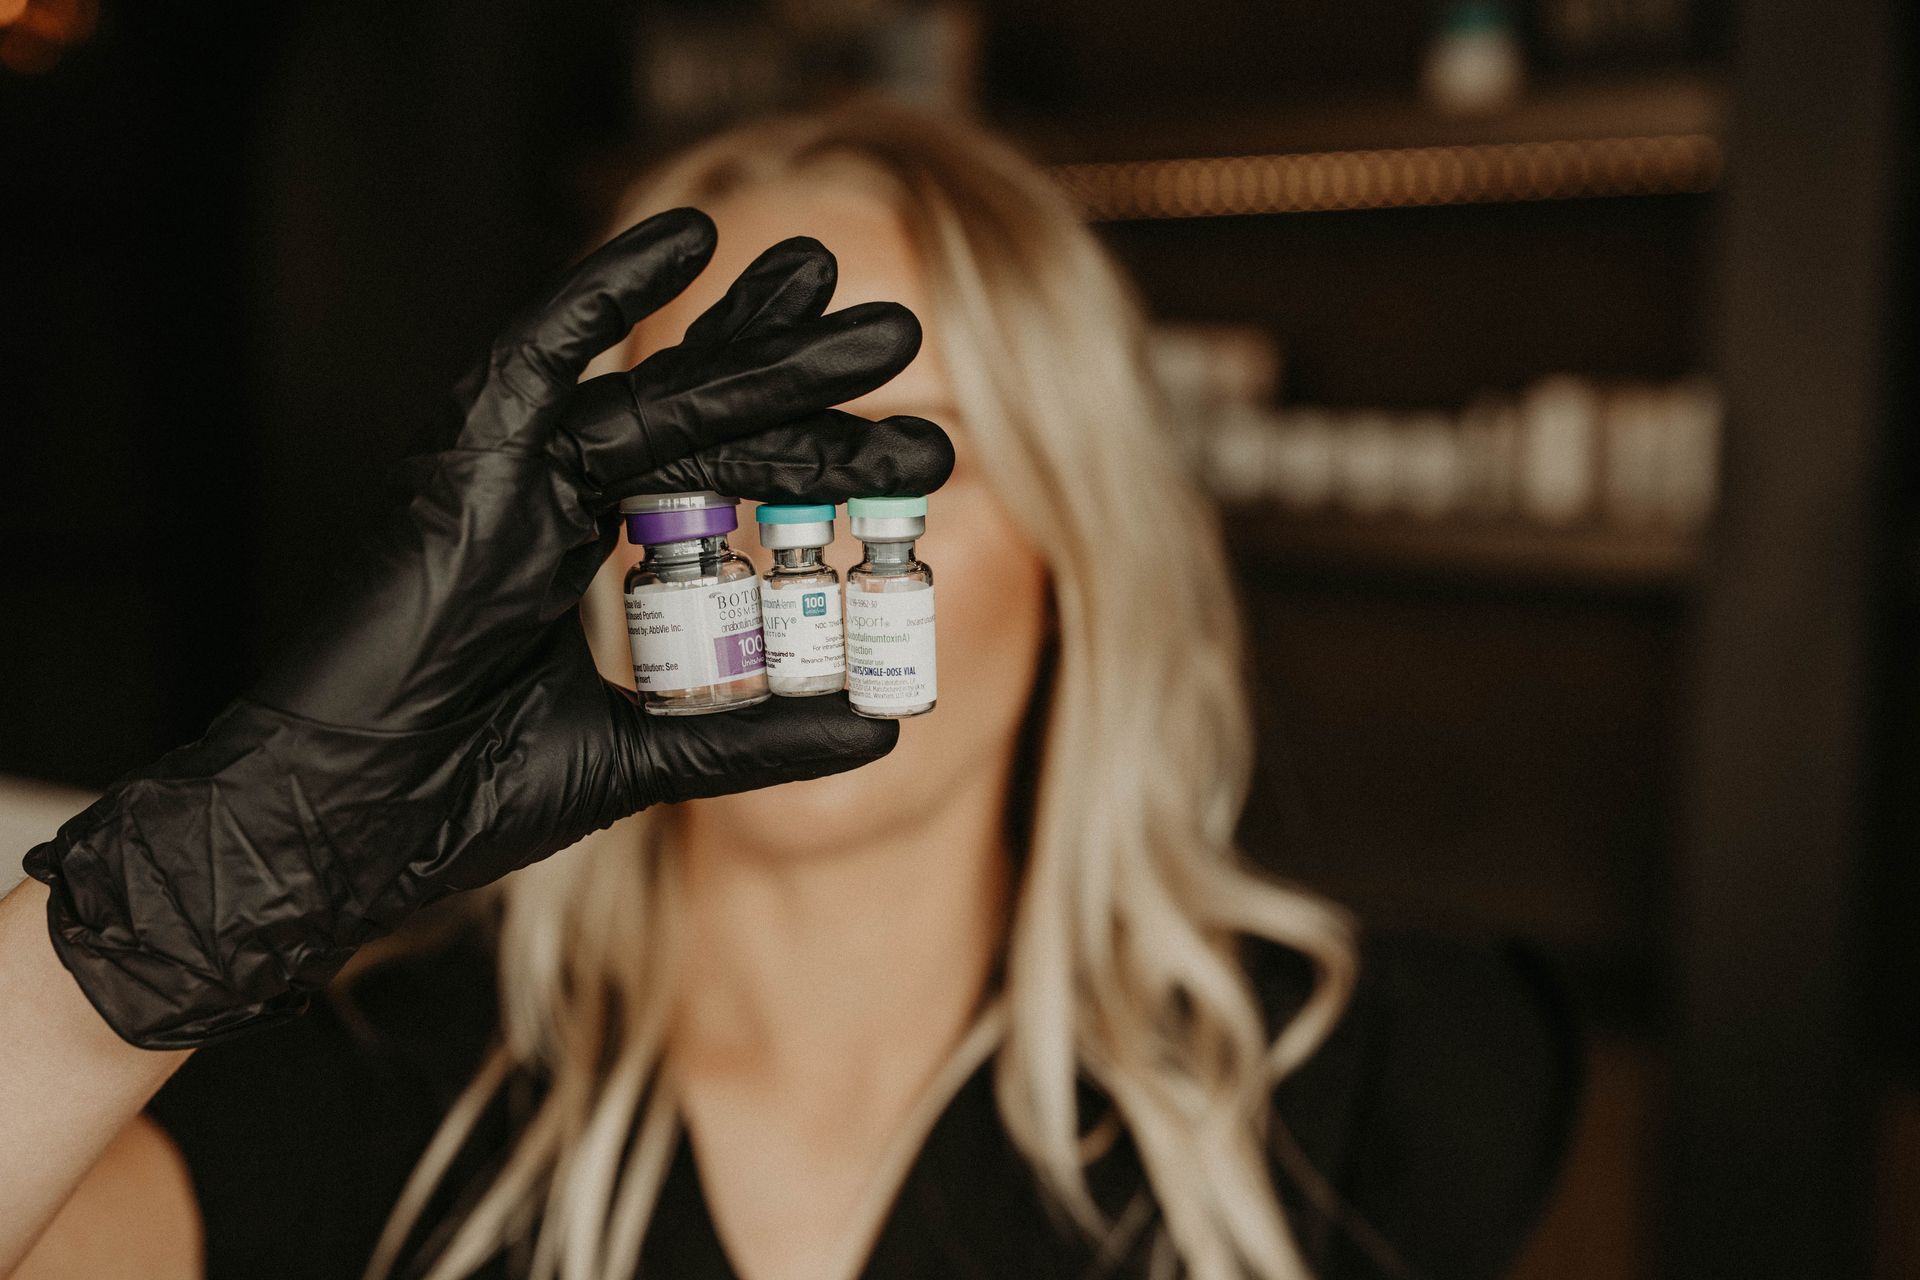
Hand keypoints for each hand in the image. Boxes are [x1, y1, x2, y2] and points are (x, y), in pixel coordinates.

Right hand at [23, 208, 953, 1048]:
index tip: (919, 450)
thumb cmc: (457, 793)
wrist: (346, 828)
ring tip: (859, 299)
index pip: (723, 475)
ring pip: (654, 389)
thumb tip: (884, 725)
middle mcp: (553, 491)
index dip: (818, 453)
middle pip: (704, 415)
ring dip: (759, 342)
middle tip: (904, 331)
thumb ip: (755, 737)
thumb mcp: (642, 756)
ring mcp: (507, 471)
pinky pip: (538, 356)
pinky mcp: (460, 465)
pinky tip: (693, 238)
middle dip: (808, 376)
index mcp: (586, 546)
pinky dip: (606, 292)